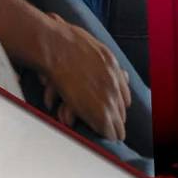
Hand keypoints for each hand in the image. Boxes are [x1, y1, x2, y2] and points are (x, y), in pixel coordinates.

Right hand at [42, 15, 129, 141]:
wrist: (53, 45)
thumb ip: (91, 53)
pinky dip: (109, 133)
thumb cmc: (60, 39)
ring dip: (115, 127)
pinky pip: (108, 126)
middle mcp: (114, 80)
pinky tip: (111, 138)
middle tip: (118, 126)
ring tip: (117, 135)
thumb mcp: (84, 42)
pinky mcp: (98, 108)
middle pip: (122, 106)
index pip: (123, 90)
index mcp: (112, 64)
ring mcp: (107, 94)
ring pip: (117, 119)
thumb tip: (84, 50)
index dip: (119, 101)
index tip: (118, 107)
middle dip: (118, 115)